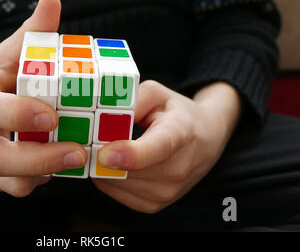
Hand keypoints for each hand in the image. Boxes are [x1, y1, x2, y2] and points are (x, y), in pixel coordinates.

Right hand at [0, 0, 87, 196]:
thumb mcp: (9, 52)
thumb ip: (31, 32)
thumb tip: (53, 0)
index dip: (17, 115)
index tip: (53, 116)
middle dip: (40, 159)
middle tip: (78, 152)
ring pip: (3, 180)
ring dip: (42, 174)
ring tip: (72, 158)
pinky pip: (8, 188)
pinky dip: (35, 181)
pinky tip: (54, 166)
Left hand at [92, 80, 240, 212]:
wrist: (205, 141)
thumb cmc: (175, 114)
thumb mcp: (156, 94)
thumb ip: (131, 101)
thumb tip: (106, 118)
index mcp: (180, 133)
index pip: (158, 148)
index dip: (130, 154)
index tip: (105, 154)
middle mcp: (178, 168)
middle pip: (129, 170)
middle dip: (101, 155)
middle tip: (94, 136)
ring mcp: (168, 191)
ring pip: (116, 182)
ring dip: (102, 166)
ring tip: (109, 146)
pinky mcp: (154, 205)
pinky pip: (115, 192)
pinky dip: (106, 177)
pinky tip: (113, 162)